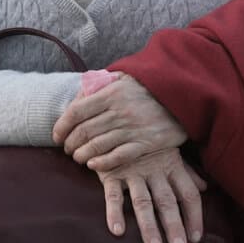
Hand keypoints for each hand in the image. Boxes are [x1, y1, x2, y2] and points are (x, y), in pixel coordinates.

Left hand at [54, 73, 185, 173]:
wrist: (186, 95)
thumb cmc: (151, 87)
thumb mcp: (124, 77)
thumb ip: (100, 85)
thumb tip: (77, 98)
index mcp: (111, 93)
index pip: (76, 112)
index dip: (61, 126)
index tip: (57, 136)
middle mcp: (120, 111)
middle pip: (83, 132)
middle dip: (70, 144)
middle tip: (68, 149)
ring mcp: (134, 128)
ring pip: (97, 146)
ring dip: (82, 155)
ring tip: (79, 158)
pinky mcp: (147, 143)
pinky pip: (118, 157)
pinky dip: (102, 163)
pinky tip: (94, 165)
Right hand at [98, 147, 207, 242]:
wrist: (116, 122)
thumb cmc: (147, 143)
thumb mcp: (169, 153)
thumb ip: (186, 172)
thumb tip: (204, 188)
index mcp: (172, 166)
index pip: (189, 194)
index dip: (194, 215)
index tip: (196, 238)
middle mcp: (155, 171)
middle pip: (168, 202)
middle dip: (174, 225)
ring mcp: (133, 172)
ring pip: (143, 202)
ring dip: (149, 226)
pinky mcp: (111, 173)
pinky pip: (114, 195)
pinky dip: (115, 213)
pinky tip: (117, 231)